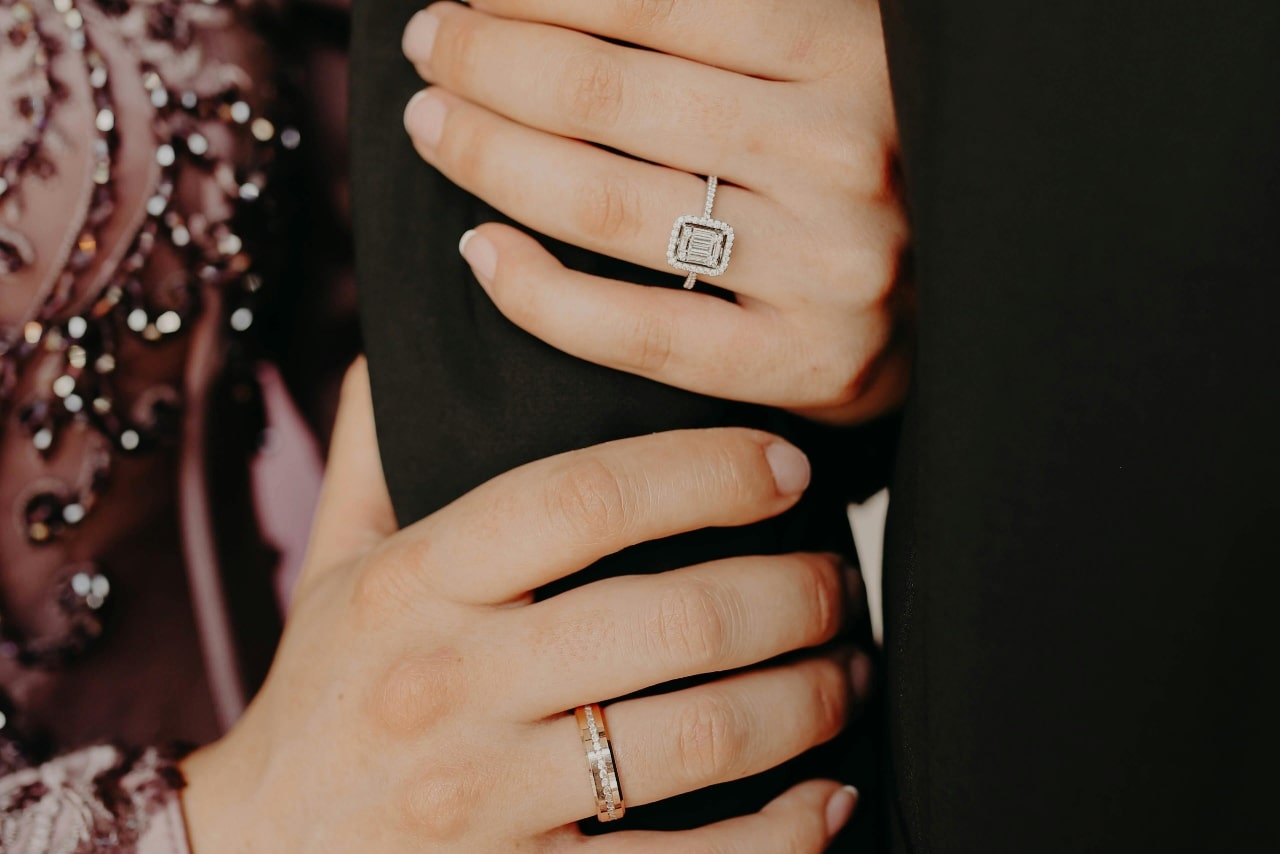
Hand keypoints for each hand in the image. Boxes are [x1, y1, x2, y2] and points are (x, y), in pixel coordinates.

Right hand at [180, 360, 868, 851]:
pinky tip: (830, 795)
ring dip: (809, 699)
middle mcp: (449, 686)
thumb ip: (376, 448)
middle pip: (672, 619)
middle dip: (793, 593)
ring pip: (700, 739)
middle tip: (837, 580)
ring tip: (847, 671)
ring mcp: (487, 801)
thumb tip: (414, 343)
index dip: (705, 470)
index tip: (784, 467)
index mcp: (413, 585)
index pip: (580, 497)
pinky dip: (785, 833)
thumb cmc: (321, 696)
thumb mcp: (333, 563)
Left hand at [402, 0, 910, 424]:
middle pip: (606, 100)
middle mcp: (841, 151)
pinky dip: (536, 293)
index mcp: (848, 48)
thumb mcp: (826, 43)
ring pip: (605, 206)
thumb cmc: (870, 148)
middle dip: (486, 63)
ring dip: (488, 158)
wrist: (967, 284)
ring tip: (434, 127)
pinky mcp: (805, 361)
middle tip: (430, 48)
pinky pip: (635, 331)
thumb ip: (730, 15)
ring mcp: (826, 265)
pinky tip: (478, 251)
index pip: (650, 0)